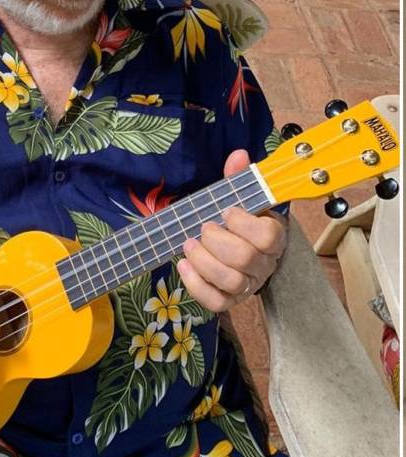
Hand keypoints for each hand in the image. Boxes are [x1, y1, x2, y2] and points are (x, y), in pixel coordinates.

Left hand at [177, 149, 286, 312]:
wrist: (233, 248)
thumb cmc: (236, 223)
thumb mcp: (237, 198)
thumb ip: (238, 178)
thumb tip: (239, 154)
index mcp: (273, 237)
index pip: (269, 236)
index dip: (244, 224)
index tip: (227, 211)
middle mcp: (264, 264)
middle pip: (246, 260)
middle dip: (218, 242)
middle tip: (204, 228)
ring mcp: (247, 286)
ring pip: (232, 282)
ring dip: (205, 262)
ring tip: (189, 244)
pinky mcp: (229, 301)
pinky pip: (216, 302)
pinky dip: (196, 284)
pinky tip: (184, 265)